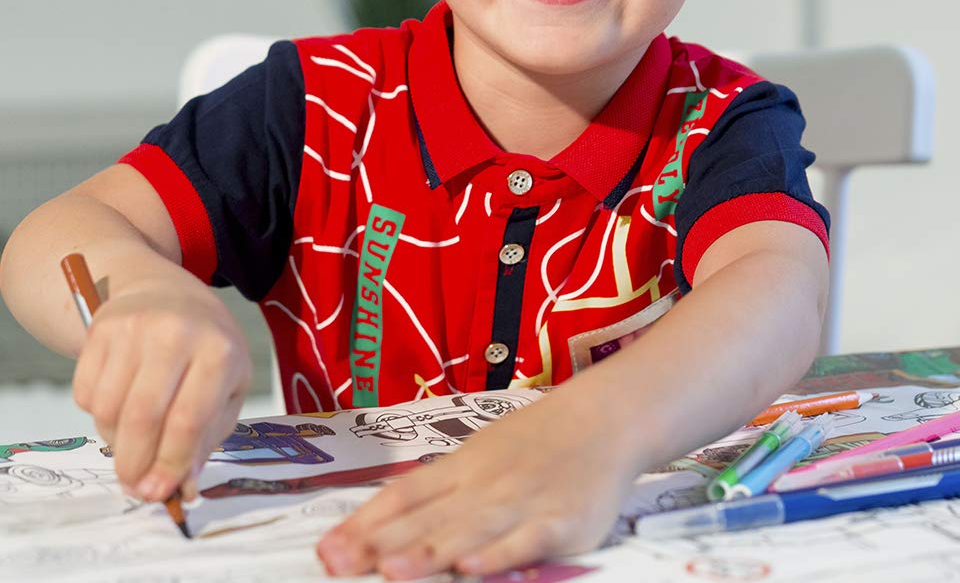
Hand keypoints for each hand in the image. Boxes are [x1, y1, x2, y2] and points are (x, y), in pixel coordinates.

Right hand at [72, 278, 250, 501]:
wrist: (167, 292)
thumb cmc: (206, 347)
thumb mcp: (228, 386)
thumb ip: (207, 438)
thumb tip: (181, 487)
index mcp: (220, 350)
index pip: (189, 420)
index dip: (170, 463)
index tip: (157, 492)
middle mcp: (177, 334)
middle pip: (143, 418)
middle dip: (136, 463)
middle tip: (135, 483)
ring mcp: (136, 328)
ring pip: (109, 410)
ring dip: (115, 440)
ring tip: (133, 436)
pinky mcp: (102, 329)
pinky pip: (86, 394)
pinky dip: (97, 413)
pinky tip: (120, 400)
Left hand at [316, 388, 636, 578]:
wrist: (604, 419)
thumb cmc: (539, 440)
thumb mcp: (484, 453)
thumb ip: (442, 488)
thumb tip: (386, 519)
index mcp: (462, 466)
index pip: (404, 495)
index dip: (365, 524)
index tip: (328, 549)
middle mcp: (484, 484)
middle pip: (426, 519)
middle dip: (380, 546)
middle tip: (338, 566)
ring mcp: (522, 503)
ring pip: (468, 531)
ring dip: (428, 553)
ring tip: (391, 572)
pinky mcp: (561, 522)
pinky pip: (525, 541)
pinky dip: (499, 555)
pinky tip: (472, 570)